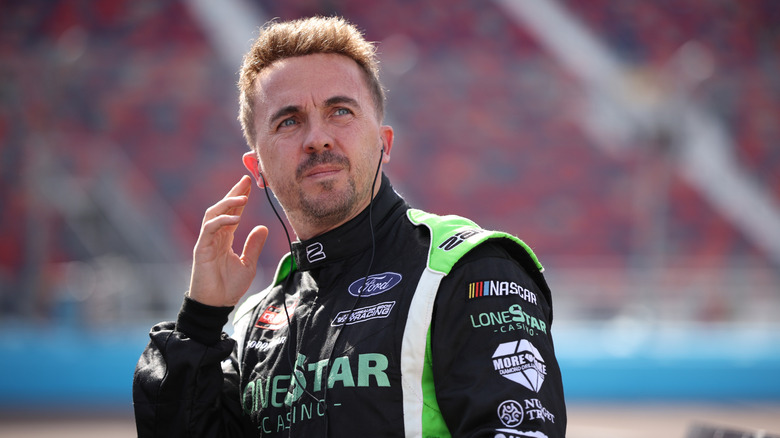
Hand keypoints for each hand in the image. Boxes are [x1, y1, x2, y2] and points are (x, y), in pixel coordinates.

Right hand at [187, 175, 268, 306]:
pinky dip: (221, 221)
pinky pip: (209, 229)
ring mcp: (206, 241)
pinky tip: (236, 218)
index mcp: (224, 239)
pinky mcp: (201, 249)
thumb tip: (262, 227)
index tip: (249, 184)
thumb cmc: (229, 287)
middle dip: (233, 193)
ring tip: (243, 198)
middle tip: (246, 181)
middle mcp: (214, 237)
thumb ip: (254, 245)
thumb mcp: (248, 264)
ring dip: (227, 204)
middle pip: (221, 208)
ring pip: (213, 214)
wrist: (216, 305)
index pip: (231, 213)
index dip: (239, 197)